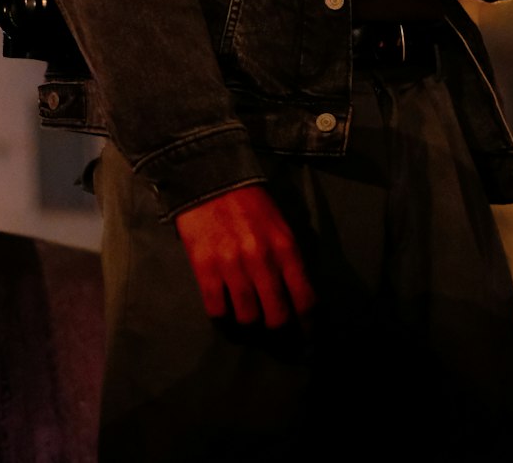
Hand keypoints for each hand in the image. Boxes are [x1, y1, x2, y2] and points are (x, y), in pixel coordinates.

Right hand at [175, 184, 315, 328]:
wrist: (210, 177)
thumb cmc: (249, 202)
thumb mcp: (280, 225)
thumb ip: (289, 258)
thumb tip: (297, 294)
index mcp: (285, 247)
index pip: (304, 297)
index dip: (307, 323)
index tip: (306, 335)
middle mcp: (262, 260)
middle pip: (276, 316)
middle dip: (279, 330)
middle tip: (275, 332)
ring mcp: (232, 266)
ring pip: (247, 318)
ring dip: (250, 325)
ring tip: (249, 321)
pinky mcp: (205, 268)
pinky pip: (217, 310)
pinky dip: (223, 317)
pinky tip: (226, 312)